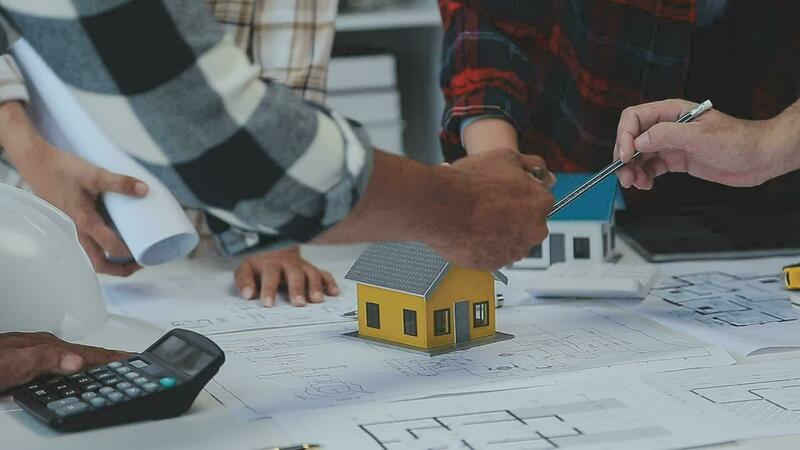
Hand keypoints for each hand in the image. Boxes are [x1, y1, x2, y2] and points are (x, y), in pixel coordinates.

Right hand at [0, 102, 147, 276]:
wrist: (37, 164)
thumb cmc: (64, 170)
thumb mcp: (94, 174)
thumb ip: (119, 182)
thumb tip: (144, 191)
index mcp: (85, 222)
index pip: (112, 248)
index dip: (131, 254)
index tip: (149, 253)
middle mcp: (76, 232)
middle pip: (100, 264)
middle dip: (121, 270)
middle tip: (140, 264)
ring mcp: (70, 232)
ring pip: (90, 260)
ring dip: (110, 264)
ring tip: (128, 258)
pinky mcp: (67, 228)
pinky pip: (85, 249)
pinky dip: (99, 253)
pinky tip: (110, 243)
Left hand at [0, 332, 126, 391]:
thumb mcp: (16, 360)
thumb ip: (46, 358)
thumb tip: (77, 362)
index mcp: (47, 346)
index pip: (87, 352)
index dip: (111, 357)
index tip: (131, 358)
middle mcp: (43, 350)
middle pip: (83, 356)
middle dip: (106, 360)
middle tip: (126, 365)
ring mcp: (35, 358)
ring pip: (72, 362)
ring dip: (91, 366)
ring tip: (107, 369)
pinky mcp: (26, 370)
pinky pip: (59, 370)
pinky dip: (74, 373)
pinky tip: (73, 377)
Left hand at [234, 246, 338, 306]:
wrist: (274, 246)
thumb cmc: (260, 264)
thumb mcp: (246, 269)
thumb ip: (244, 281)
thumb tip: (248, 294)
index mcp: (271, 264)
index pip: (270, 276)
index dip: (269, 289)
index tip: (268, 303)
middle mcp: (289, 264)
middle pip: (295, 274)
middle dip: (297, 289)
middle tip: (299, 303)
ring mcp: (302, 266)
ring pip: (311, 274)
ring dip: (315, 286)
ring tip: (316, 300)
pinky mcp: (312, 269)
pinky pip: (323, 274)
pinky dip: (329, 282)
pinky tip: (333, 292)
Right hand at [427, 148, 554, 270]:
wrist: (441, 207)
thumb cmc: (470, 184)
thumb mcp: (507, 157)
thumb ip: (532, 165)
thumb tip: (542, 172)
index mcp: (541, 203)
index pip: (541, 202)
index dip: (522, 196)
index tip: (508, 195)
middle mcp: (534, 230)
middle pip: (530, 225)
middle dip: (515, 218)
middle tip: (492, 207)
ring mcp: (515, 250)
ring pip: (512, 242)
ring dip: (501, 233)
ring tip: (478, 220)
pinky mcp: (495, 264)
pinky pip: (494, 255)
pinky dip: (485, 247)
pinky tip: (472, 232)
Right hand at [614, 99, 792, 188]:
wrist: (759, 157)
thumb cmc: (738, 140)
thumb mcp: (700, 136)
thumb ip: (667, 135)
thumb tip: (640, 141)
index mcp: (671, 112)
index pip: (634, 118)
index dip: (625, 136)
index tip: (626, 155)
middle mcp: (668, 127)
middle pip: (632, 138)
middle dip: (624, 157)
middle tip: (625, 175)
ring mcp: (671, 144)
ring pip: (639, 155)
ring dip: (632, 170)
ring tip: (635, 184)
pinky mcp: (676, 160)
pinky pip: (650, 167)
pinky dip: (644, 176)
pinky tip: (646, 184)